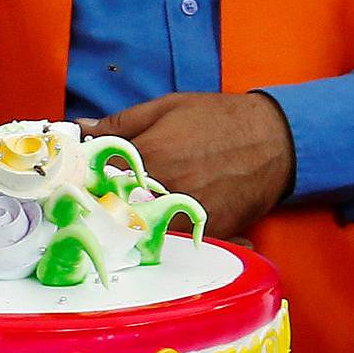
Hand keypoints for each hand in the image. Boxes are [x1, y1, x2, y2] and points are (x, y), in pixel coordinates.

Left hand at [81, 92, 293, 240]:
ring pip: (144, 232)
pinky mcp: (207, 231)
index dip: (85, 183)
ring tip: (132, 219)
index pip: (97, 179)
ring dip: (134, 227)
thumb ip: (121, 123)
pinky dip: (169, 239)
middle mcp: (163, 189)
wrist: (275, 139)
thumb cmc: (220, 119)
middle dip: (105, 209)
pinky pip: (178, 243)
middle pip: (116, 210)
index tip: (78, 187)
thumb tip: (81, 127)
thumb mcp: (166, 108)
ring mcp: (185, 213)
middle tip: (99, 207)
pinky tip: (165, 229)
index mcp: (148, 156)